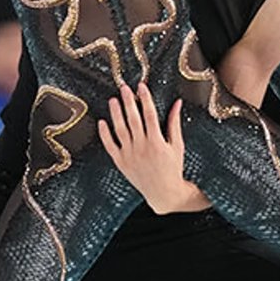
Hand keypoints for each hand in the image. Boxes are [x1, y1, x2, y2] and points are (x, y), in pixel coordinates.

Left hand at [98, 83, 209, 213]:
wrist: (163, 193)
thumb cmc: (173, 169)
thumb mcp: (177, 145)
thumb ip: (175, 123)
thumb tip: (177, 103)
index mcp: (157, 142)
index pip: (149, 114)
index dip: (145, 99)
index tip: (141, 87)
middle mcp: (142, 147)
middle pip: (133, 119)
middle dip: (128, 102)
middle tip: (124, 88)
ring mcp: (129, 155)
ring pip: (120, 130)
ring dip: (115, 114)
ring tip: (113, 100)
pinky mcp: (121, 162)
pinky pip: (110, 146)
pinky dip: (105, 134)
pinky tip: (102, 122)